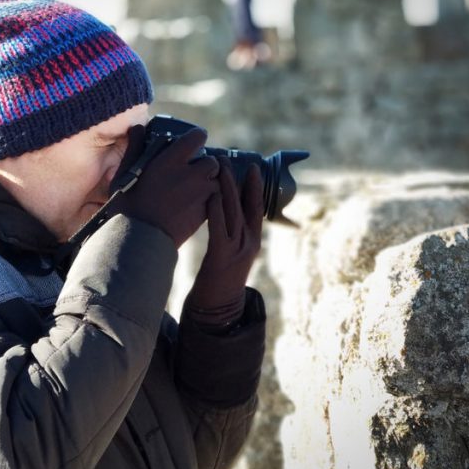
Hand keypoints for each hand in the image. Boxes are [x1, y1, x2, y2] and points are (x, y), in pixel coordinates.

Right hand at [110, 127, 219, 247]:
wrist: (138, 240)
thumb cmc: (126, 205)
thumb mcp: (125, 173)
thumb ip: (134, 148)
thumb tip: (137, 128)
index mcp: (171, 160)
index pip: (197, 137)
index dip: (197, 138)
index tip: (193, 143)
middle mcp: (190, 174)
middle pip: (212, 161)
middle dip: (206, 165)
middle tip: (194, 172)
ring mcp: (200, 195)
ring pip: (218, 183)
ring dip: (211, 184)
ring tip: (197, 191)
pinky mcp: (204, 214)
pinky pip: (216, 201)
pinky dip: (210, 201)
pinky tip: (195, 207)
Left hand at [185, 158, 262, 326]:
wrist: (218, 308)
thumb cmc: (220, 279)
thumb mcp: (230, 253)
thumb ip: (230, 234)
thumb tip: (222, 211)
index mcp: (252, 241)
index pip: (256, 209)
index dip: (255, 187)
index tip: (252, 167)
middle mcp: (249, 243)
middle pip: (246, 206)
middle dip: (240, 182)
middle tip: (235, 160)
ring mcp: (237, 250)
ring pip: (234, 213)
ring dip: (228, 190)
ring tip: (222, 169)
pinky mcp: (222, 256)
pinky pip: (219, 229)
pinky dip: (216, 211)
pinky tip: (211, 196)